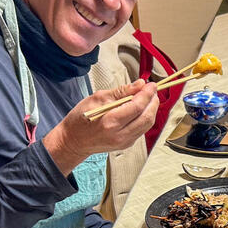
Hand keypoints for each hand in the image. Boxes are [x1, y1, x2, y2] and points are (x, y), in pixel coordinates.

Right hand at [43, 80, 158, 174]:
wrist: (73, 141)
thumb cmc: (81, 119)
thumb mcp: (97, 99)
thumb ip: (120, 92)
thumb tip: (139, 84)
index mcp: (110, 122)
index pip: (137, 107)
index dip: (147, 93)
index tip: (151, 84)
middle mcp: (120, 134)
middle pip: (147, 117)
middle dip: (153, 101)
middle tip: (152, 90)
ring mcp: (125, 142)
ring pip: (147, 124)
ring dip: (152, 109)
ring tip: (149, 97)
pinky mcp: (127, 144)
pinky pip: (142, 129)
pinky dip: (146, 117)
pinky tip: (142, 108)